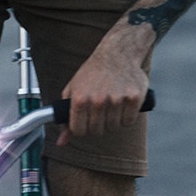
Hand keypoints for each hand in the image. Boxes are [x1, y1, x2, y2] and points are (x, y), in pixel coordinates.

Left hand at [57, 22, 152, 145]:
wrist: (118, 53)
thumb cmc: (92, 73)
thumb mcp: (73, 91)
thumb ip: (65, 118)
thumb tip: (61, 143)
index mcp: (79, 99)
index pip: (78, 131)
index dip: (82, 128)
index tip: (85, 120)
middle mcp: (97, 100)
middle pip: (96, 131)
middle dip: (97, 124)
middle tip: (100, 109)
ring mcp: (117, 99)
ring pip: (113, 127)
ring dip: (112, 120)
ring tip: (111, 103)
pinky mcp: (133, 98)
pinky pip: (128, 121)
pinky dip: (127, 116)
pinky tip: (123, 103)